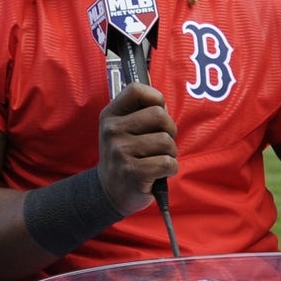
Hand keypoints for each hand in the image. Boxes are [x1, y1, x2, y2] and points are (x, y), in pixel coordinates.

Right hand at [97, 83, 176, 215]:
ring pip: (166, 141)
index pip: (136, 89)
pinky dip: (170, 169)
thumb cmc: (125, 154)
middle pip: (159, 115)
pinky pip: (168, 163)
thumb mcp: (123, 129)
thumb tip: (163, 103)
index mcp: (110, 115)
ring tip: (157, 158)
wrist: (110, 191)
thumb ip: (140, 112)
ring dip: (170, 152)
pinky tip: (158, 173)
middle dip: (169, 130)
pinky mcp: (133, 172)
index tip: (157, 114)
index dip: (155, 98)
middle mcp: (112, 131)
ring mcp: (121, 152)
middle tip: (161, 142)